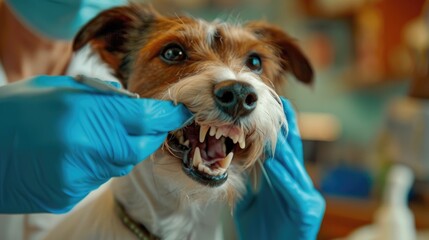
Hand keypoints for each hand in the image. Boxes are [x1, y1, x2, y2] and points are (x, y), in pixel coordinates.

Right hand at [0, 76, 191, 212]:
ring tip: (94, 135)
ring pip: (120, 164)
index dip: (168, 115)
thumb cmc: (17, 110)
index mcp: (86, 114)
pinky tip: (75, 153)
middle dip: (148, 135)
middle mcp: (88, 148)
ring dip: (119, 149)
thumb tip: (135, 105)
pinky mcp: (68, 195)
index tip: (179, 112)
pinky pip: (98, 178)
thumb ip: (102, 98)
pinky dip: (97, 165)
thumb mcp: (60, 89)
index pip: (147, 118)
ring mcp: (78, 176)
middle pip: (141, 147)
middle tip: (145, 124)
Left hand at [234, 97, 324, 239]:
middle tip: (285, 105)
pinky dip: (283, 177)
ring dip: (283, 149)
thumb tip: (240, 158)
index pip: (283, 151)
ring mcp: (306, 197)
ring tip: (276, 128)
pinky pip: (294, 190)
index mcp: (286, 182)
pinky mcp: (307, 210)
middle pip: (293, 153)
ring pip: (294, 168)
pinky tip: (274, 164)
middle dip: (288, 129)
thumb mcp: (251, 200)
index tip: (276, 109)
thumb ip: (251, 179)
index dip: (280, 130)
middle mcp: (299, 185)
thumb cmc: (262, 230)